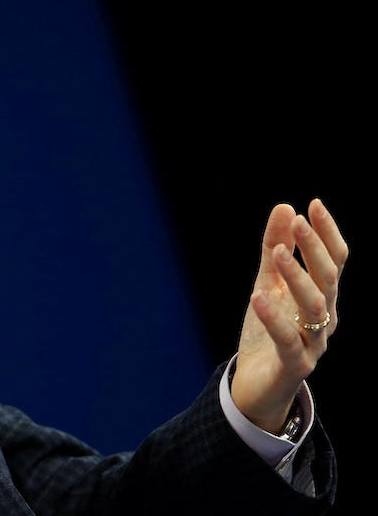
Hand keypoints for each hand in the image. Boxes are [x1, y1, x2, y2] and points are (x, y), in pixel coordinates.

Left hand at [233, 198, 346, 432]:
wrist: (257, 385)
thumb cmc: (267, 332)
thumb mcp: (267, 285)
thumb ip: (275, 250)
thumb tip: (284, 208)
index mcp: (322, 298)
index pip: (334, 262)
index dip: (326, 234)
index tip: (313, 205)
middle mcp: (325, 319)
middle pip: (328, 279)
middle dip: (315, 249)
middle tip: (298, 221)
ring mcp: (314, 343)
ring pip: (314, 307)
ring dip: (297, 278)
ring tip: (279, 253)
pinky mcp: (295, 365)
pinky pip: (287, 340)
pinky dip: (274, 318)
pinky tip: (257, 297)